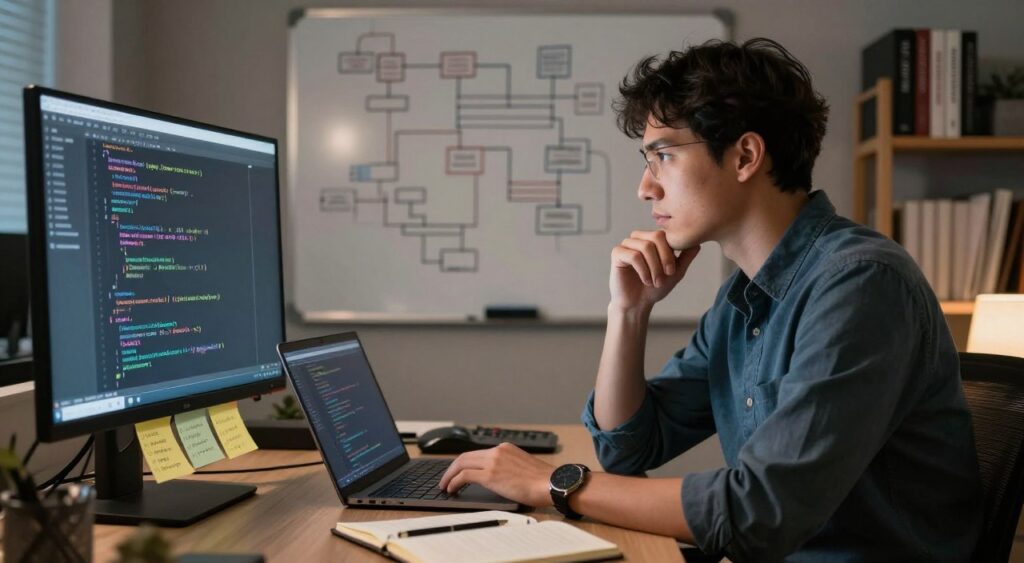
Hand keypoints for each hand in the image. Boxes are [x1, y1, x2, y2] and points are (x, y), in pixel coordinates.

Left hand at [437, 443, 554, 507]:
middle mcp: (497, 450)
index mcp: (505, 448)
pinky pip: (464, 475)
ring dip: (450, 475)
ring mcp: (493, 461)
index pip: (478, 453)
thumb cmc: (543, 481)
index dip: (464, 463)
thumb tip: (498, 478)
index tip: (458, 471)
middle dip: (452, 468)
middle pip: (465, 456)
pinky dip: (454, 481)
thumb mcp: (523, 467)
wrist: (552, 483)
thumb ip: (508, 467)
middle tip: (446, 479)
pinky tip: (452, 489)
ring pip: (461, 463)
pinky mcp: (490, 474)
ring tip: (445, 485)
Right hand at [610, 231, 700, 311]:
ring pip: (645, 246)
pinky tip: (646, 280)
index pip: (667, 234)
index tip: (672, 271)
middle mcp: (639, 238)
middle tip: (667, 275)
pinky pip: (633, 255)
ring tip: (656, 282)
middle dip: (665, 257)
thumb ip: (686, 257)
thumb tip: (698, 243)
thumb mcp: (676, 272)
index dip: (672, 252)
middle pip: (657, 236)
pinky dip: (643, 270)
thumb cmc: (655, 288)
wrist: (638, 304)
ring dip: (654, 266)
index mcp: (652, 239)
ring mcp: (627, 244)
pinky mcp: (617, 253)